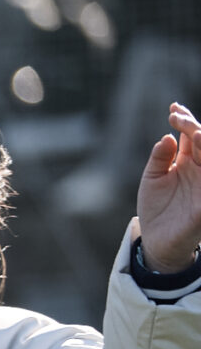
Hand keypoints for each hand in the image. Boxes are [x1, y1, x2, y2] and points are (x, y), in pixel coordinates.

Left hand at [136, 102, 200, 272]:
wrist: (157, 240)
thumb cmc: (156, 208)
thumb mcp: (152, 178)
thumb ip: (159, 158)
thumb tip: (168, 137)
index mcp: (188, 161)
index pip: (192, 135)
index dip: (184, 120)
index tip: (173, 108)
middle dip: (193, 126)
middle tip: (176, 118)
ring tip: (196, 133)